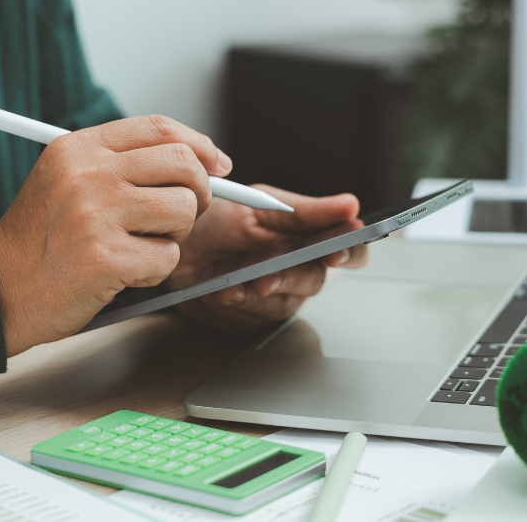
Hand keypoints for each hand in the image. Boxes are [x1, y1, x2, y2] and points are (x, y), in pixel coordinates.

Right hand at [0, 115, 230, 355]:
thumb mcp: (66, 182)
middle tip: (186, 214)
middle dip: (199, 192)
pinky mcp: (105, 258)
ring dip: (173, 237)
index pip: (159, 128)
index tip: (219, 165)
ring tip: (138, 247)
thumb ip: (123, 165)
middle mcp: (87, 175)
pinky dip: (153, 272)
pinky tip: (121, 274)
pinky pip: (167, 258)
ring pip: (182, 212)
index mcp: (77, 149)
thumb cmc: (42, 241)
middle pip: (183, 165)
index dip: (199, 145)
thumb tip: (206, 162)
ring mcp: (96, 216)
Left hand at [169, 186, 368, 332]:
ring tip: (231, 285)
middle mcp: (297, 271)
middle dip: (288, 278)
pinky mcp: (251, 320)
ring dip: (254, 296)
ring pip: (281, 305)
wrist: (176, 244)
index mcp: (307, 240)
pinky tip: (219, 294)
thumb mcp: (260, 206)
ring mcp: (276, 298)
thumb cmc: (217, 220)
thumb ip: (306, 211)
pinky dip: (233, 307)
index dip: (350, 254)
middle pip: (313, 281)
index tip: (336, 253)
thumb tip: (349, 206)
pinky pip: (251, 321)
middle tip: (266, 277)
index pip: (348, 251)